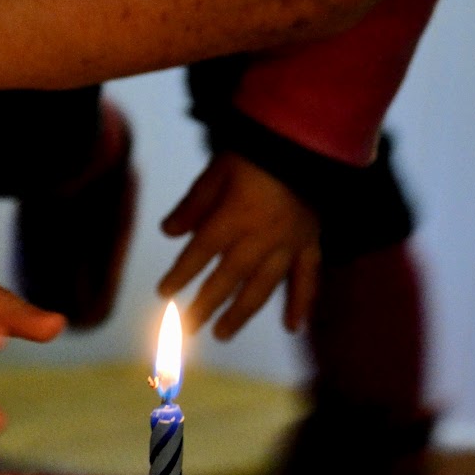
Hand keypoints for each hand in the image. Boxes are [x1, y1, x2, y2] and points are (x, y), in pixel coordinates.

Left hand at [157, 152, 320, 340]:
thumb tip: (167, 232)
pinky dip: (301, 303)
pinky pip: (307, 278)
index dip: (181, 274)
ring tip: (222, 333)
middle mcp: (260, 237)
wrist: (305, 141)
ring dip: (242, 313)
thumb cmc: (254, 152)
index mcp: (234, 217)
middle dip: (205, 305)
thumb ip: (193, 204)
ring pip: (263, 286)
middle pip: (228, 278)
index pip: (201, 253)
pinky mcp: (310, 243)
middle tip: (187, 329)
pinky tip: (292, 327)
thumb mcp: (217, 170)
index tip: (164, 292)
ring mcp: (288, 243)